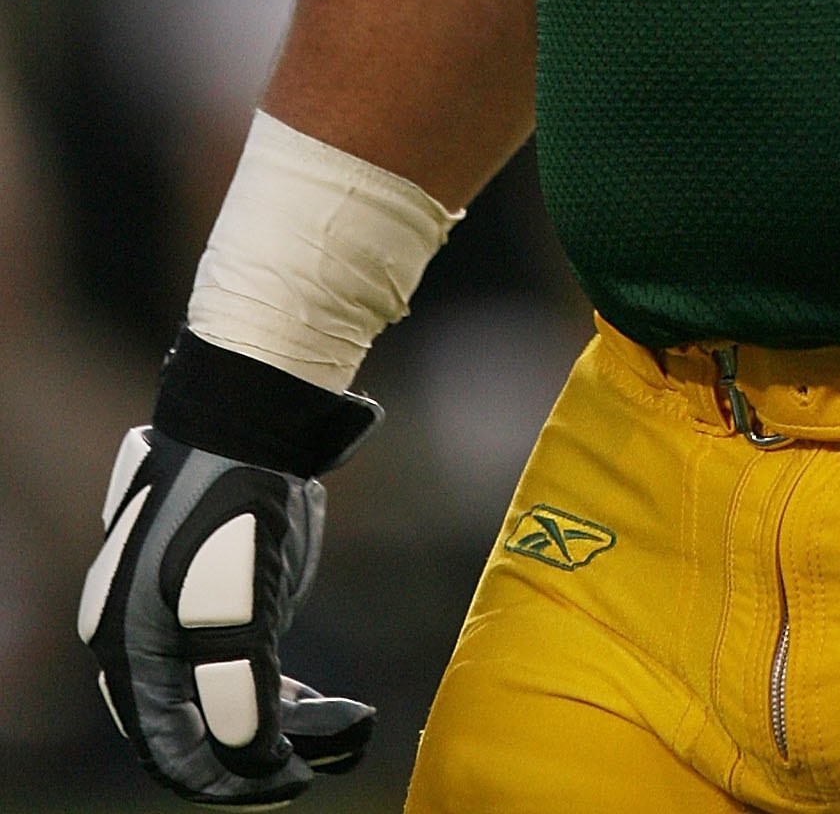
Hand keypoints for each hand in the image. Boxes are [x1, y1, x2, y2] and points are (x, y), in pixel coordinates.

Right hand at [78, 334, 379, 802]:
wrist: (250, 421)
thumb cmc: (233, 507)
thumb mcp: (234, 609)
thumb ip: (237, 694)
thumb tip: (252, 762)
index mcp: (132, 652)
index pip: (173, 754)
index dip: (233, 782)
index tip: (295, 784)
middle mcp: (147, 646)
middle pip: (202, 735)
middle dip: (268, 754)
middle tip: (336, 750)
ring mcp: (182, 622)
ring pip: (229, 706)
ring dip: (287, 727)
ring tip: (347, 722)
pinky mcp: (221, 602)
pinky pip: (246, 672)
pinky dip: (284, 694)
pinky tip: (323, 700)